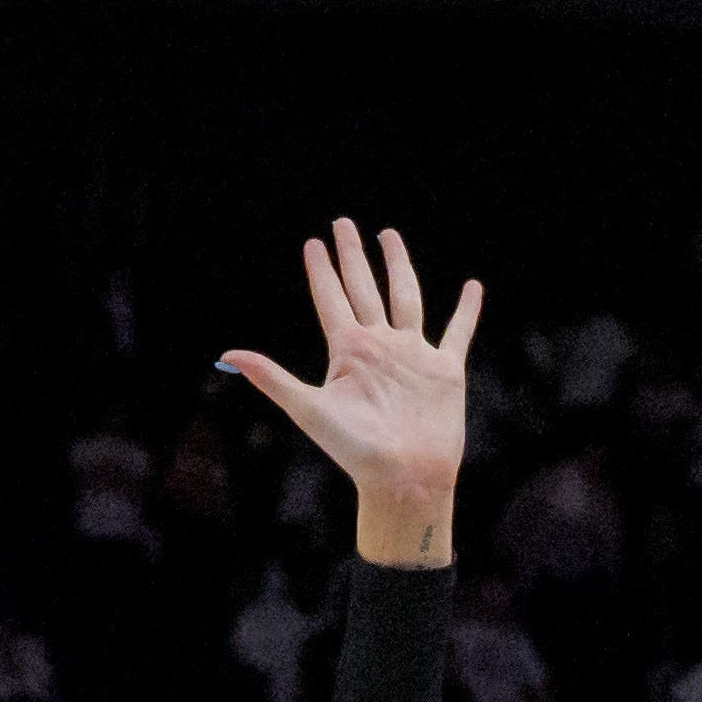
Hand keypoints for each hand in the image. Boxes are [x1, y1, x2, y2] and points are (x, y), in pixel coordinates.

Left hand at [217, 221, 480, 567]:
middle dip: (353, 257)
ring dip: (398, 267)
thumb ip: (272, 379)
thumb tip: (227, 354)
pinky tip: (473, 287)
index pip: (331, 300)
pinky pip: (457, 333)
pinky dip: (466, 311)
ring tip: (389, 236)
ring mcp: (412, 356)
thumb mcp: (310, 409)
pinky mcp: (444, 370)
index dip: (322, 272)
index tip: (312, 243)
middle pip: (364, 288)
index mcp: (349, 352)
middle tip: (343, 223)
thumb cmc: (356, 451)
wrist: (404, 478)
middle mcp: (379, 347)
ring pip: (406, 298)